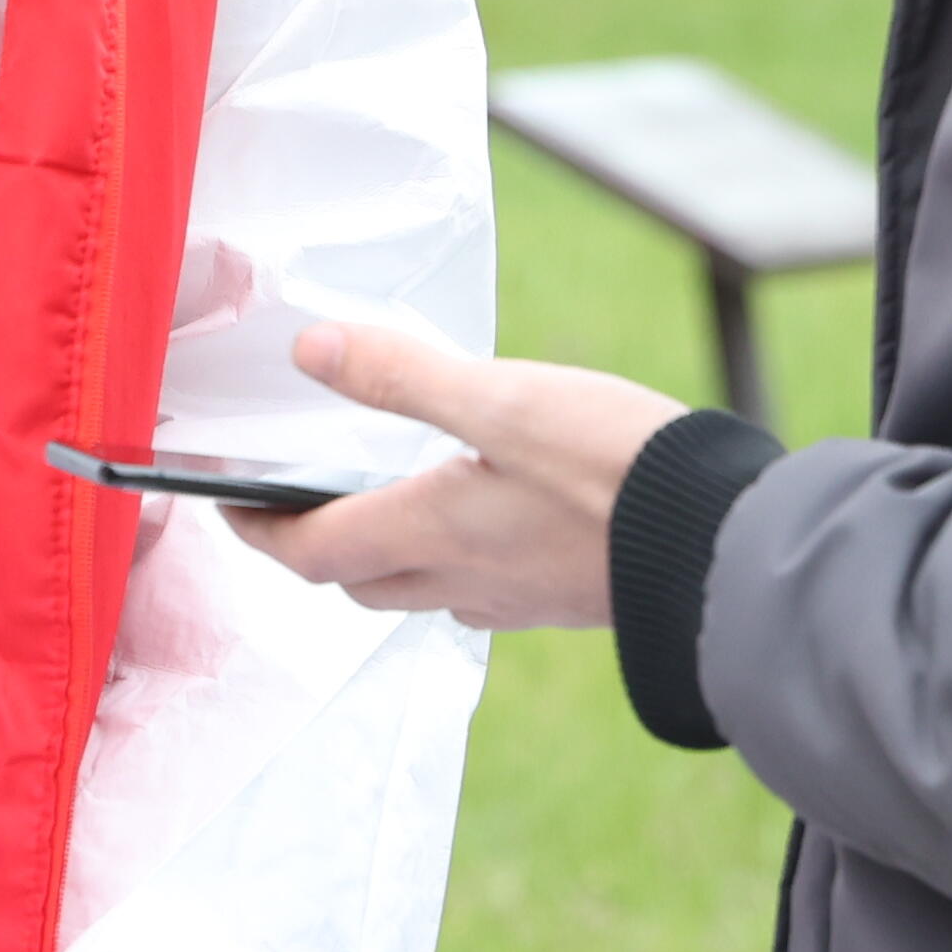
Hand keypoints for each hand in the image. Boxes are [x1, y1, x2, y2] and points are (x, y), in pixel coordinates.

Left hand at [227, 320, 684, 630]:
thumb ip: (404, 377)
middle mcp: (462, 581)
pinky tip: (484, 526)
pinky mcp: (565, 600)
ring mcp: (516, 600)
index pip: (311, 552)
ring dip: (384, 559)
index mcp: (430, 533)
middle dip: (316, 549)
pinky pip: (481, 593)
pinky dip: (453, 564)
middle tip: (295, 506)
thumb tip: (310, 351)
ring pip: (421, 592)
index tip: (228, 508)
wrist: (724, 545)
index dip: (257, 532)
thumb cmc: (614, 469)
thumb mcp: (503, 400)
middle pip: (358, 582)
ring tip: (382, 506)